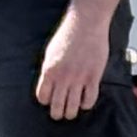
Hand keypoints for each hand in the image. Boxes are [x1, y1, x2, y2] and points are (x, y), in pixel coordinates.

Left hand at [35, 3, 112, 119]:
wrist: (87, 23)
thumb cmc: (68, 34)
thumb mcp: (50, 52)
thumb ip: (50, 69)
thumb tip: (49, 83)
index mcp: (49, 71)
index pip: (42, 97)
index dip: (45, 101)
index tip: (49, 101)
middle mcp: (62, 77)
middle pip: (56, 106)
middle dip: (57, 113)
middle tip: (59, 114)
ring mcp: (79, 78)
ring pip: (72, 106)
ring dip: (71, 112)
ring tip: (72, 112)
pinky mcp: (93, 77)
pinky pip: (89, 99)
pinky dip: (86, 104)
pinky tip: (85, 102)